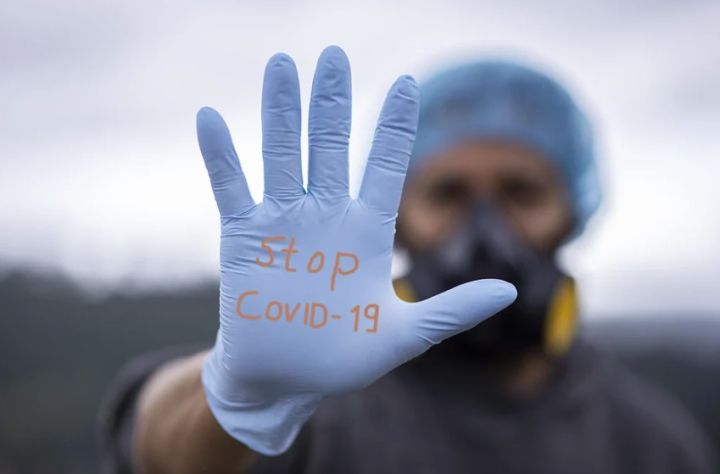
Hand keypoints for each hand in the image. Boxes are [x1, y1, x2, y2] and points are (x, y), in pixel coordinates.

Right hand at [198, 46, 516, 454]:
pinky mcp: (244, 239)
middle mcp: (325, 216)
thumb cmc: (343, 358)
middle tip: (333, 54)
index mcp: (366, 232)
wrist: (285, 381)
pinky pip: (231, 189)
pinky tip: (209, 118)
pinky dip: (221, 155)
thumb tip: (509, 293)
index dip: (393, 125)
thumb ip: (451, 311)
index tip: (407, 83)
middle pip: (330, 146)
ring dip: (280, 110)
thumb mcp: (403, 335)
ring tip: (282, 64)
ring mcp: (283, 223)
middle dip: (332, 101)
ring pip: (282, 153)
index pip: (383, 165)